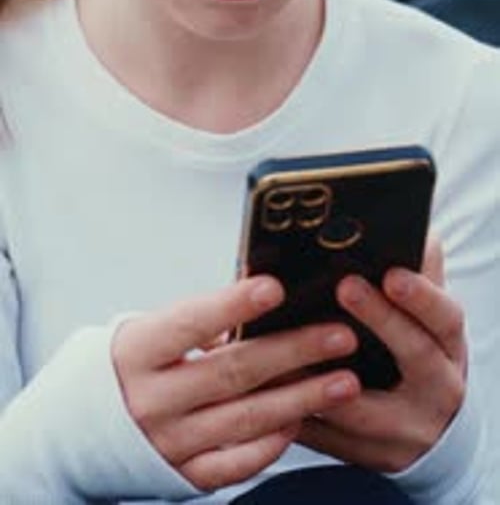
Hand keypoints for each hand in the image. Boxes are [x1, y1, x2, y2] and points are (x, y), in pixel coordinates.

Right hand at [111, 276, 356, 491]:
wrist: (86, 428)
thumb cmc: (135, 363)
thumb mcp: (152, 332)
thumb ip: (201, 322)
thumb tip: (264, 298)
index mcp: (138, 352)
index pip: (191, 323)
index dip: (234, 305)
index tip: (276, 288)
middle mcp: (152, 399)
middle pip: (232, 372)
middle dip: (293, 352)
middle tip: (340, 336)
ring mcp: (169, 442)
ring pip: (246, 418)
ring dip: (302, 398)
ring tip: (345, 380)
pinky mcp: (185, 475)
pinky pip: (238, 462)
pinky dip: (273, 442)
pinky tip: (304, 420)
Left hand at [298, 237, 466, 472]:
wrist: (431, 427)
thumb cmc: (419, 351)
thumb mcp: (427, 317)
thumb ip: (421, 273)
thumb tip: (413, 231)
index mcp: (448, 346)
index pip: (445, 319)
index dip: (421, 297)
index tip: (392, 272)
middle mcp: (437, 390)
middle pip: (415, 355)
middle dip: (380, 320)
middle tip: (345, 286)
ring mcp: (406, 431)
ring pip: (363, 409)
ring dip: (325, 376)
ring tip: (292, 344)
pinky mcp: (370, 458)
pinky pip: (329, 438)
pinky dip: (299, 412)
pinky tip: (271, 385)